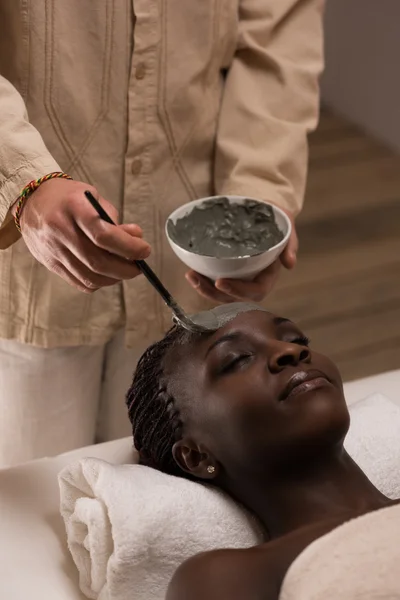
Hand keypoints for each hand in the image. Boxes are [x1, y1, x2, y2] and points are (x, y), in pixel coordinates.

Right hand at [15, 178, 150, 292]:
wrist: (32, 201)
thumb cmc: (70, 198)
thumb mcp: (93, 198)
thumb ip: (114, 220)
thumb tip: (136, 239)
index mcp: (74, 207)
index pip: (104, 235)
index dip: (128, 247)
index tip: (144, 250)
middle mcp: (60, 229)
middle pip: (97, 261)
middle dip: (124, 269)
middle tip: (138, 267)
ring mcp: (53, 249)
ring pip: (88, 276)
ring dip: (113, 278)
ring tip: (124, 271)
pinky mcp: (50, 263)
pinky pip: (78, 281)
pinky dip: (98, 282)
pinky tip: (107, 275)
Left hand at [186, 209, 297, 302]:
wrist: (264, 212)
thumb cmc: (277, 221)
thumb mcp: (286, 228)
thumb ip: (290, 244)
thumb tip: (290, 264)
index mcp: (268, 276)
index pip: (255, 291)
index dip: (238, 290)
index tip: (220, 282)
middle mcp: (252, 281)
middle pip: (234, 298)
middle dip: (214, 293)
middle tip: (197, 279)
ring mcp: (238, 279)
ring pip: (221, 294)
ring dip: (204, 288)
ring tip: (190, 275)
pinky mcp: (226, 272)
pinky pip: (213, 283)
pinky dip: (202, 280)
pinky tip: (191, 271)